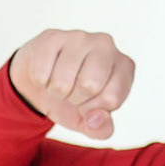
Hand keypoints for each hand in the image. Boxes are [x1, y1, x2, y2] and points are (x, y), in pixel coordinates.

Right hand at [9, 29, 135, 139]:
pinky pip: (41, 74)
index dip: (92, 110)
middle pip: (89, 86)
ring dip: (56, 91)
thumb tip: (96, 118)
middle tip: (73, 91)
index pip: (111, 99)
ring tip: (59, 82)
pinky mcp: (53, 36)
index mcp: (124, 67)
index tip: (88, 103)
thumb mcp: (89, 121)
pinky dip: (40, 82)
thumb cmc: (72, 99)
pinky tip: (46, 72)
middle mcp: (106, 45)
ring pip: (62, 82)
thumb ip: (100, 129)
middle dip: (75, 99)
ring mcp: (80, 37)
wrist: (41, 82)